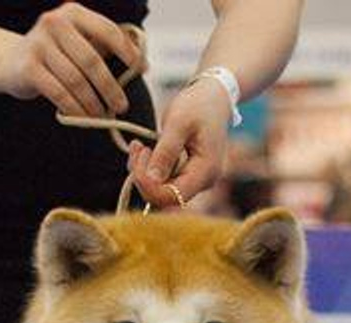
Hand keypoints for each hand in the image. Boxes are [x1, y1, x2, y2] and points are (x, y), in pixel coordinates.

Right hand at [0, 2, 138, 118]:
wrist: (11, 62)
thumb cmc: (55, 55)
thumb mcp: (79, 43)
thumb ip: (105, 47)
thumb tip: (143, 63)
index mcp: (73, 13)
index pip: (108, 30)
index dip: (128, 52)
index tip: (142, 70)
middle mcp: (55, 23)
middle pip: (92, 61)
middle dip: (110, 87)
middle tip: (122, 106)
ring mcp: (39, 44)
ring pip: (76, 81)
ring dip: (93, 103)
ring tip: (102, 116)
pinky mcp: (29, 67)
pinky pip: (59, 93)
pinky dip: (74, 109)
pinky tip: (83, 118)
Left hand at [128, 77, 232, 208]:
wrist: (214, 98)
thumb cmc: (199, 105)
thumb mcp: (178, 122)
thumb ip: (165, 152)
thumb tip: (151, 179)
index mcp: (206, 172)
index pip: (173, 196)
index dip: (149, 184)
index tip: (139, 155)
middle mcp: (203, 182)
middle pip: (165, 197)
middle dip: (144, 177)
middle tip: (136, 147)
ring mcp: (196, 181)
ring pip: (161, 191)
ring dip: (143, 172)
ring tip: (138, 146)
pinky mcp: (187, 176)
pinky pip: (164, 182)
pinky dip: (149, 169)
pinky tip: (144, 150)